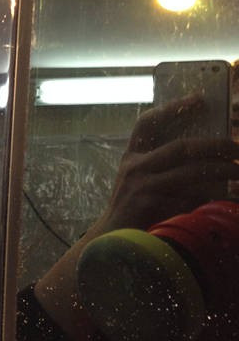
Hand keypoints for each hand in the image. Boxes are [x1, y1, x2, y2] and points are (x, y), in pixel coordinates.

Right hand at [93, 94, 238, 232]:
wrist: (113, 241)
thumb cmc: (132, 209)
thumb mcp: (138, 180)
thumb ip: (160, 165)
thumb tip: (205, 153)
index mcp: (131, 156)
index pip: (148, 122)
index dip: (172, 107)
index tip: (199, 99)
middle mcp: (135, 168)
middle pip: (181, 148)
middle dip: (215, 146)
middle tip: (237, 148)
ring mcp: (144, 188)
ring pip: (193, 173)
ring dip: (223, 172)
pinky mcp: (155, 208)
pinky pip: (193, 198)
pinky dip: (215, 196)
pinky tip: (229, 195)